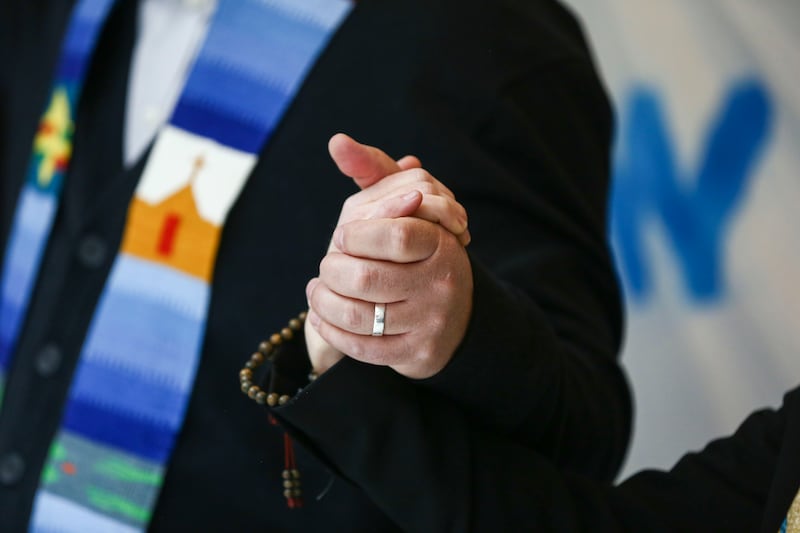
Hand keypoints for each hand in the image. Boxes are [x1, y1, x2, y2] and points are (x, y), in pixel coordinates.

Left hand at [305, 135, 472, 378]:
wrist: (449, 316)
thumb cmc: (415, 252)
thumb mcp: (402, 206)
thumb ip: (373, 172)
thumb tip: (337, 141)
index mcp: (442, 243)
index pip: (396, 233)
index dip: (356, 236)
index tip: (341, 237)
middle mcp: (443, 283)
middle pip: (367, 277)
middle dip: (332, 271)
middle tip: (325, 267)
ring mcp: (431, 321)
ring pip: (359, 315)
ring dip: (323, 302)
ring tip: (317, 290)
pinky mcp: (417, 354)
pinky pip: (362, 347)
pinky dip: (331, 331)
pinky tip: (322, 317)